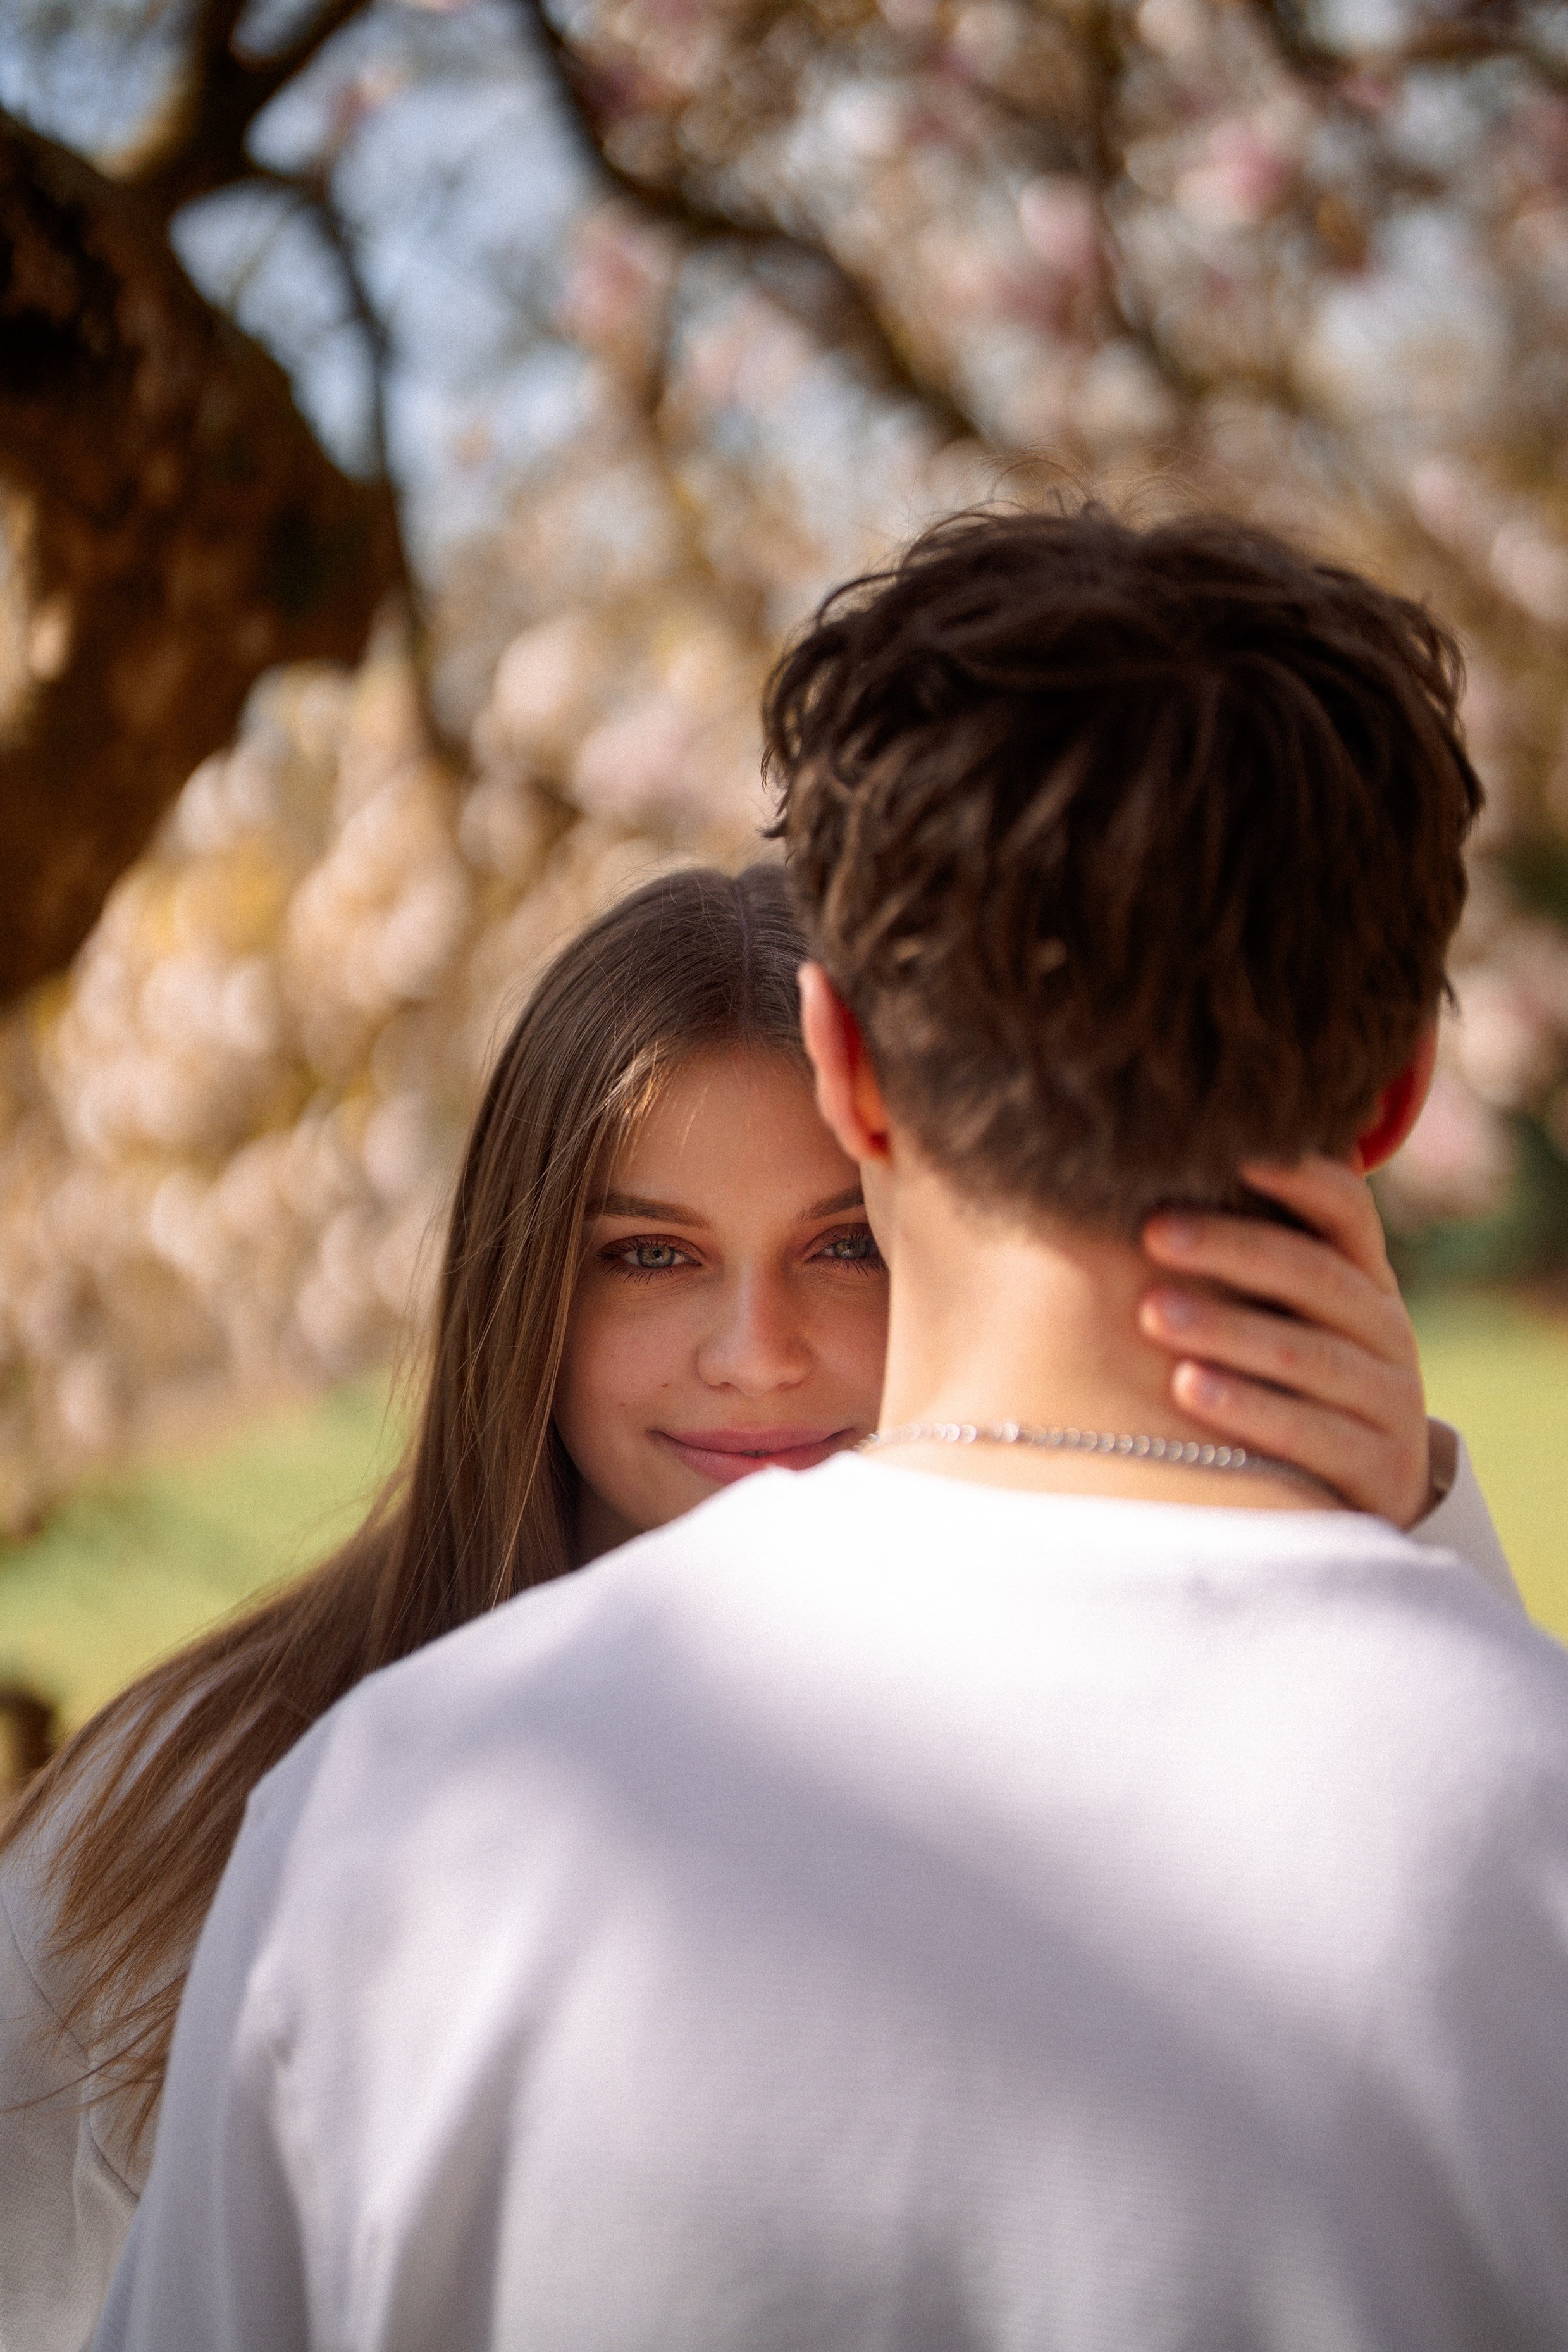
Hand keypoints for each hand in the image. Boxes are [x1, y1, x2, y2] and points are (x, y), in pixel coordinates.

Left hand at [1138, 1157, 1430, 1525]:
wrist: (1367, 1498)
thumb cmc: (1296, 1387)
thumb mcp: (1290, 1320)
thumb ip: (1247, 1262)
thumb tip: (1137, 1182)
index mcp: (1365, 1282)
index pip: (1344, 1210)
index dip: (1297, 1178)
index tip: (1229, 1151)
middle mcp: (1387, 1331)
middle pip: (1316, 1276)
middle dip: (1232, 1248)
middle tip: (1153, 1230)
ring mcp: (1390, 1401)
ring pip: (1308, 1356)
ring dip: (1227, 1329)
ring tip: (1150, 1312)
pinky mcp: (1380, 1469)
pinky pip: (1310, 1433)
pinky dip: (1247, 1408)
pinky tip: (1185, 1387)